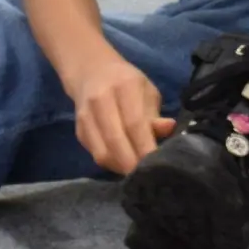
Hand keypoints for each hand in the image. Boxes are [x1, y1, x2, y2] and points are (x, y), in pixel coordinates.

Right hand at [68, 56, 174, 176]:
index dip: (146, 147)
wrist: (91, 72)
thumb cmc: (127, 84)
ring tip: (136, 173)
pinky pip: (95, 154)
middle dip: (133, 164)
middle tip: (148, 176)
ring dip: (121, 168)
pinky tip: (123, 165)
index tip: (158, 164)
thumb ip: (154, 114)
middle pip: (115, 141)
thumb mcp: (146, 91)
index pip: (134, 123)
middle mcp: (101, 100)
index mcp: (124, 87)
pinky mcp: (79, 130)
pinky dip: (111, 164)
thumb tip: (169, 129)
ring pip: (102, 153)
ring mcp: (86, 116)